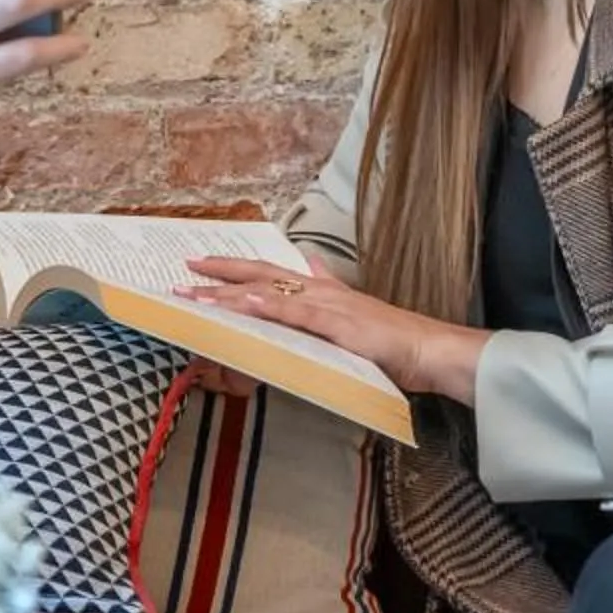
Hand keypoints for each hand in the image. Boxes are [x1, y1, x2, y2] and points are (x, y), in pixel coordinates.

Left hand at [179, 257, 485, 404]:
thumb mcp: (355, 310)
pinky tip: (244, 302)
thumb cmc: (393, 339)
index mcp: (321, 290)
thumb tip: (313, 265)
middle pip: (261, 275)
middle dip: (220, 271)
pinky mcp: (338, 325)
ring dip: (231, 292)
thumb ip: (331, 288)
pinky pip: (296, 314)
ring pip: (270, 293)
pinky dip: (268, 307)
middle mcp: (320, 291)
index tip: (202, 263)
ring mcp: (328, 306)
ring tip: (197, 292)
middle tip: (184, 268)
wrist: (428, 349)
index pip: (269, 273)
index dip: (234, 267)